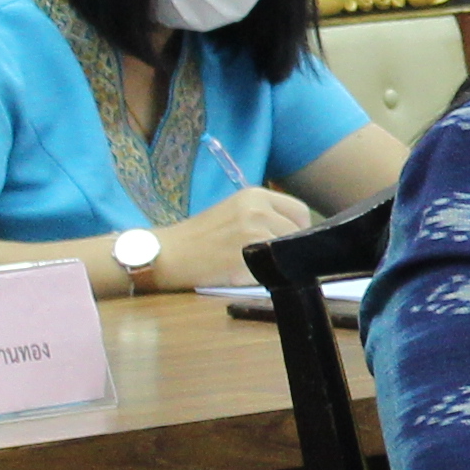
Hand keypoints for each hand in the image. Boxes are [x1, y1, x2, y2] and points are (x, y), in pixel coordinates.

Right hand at [153, 183, 316, 293]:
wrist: (169, 253)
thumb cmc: (200, 235)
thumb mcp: (235, 211)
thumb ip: (266, 215)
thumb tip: (298, 232)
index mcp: (256, 195)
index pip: (300, 211)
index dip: (298, 229)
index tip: (287, 241)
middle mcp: (259, 209)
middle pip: (297, 234)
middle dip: (288, 248)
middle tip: (268, 258)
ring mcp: (255, 233)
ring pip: (287, 253)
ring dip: (277, 262)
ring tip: (253, 265)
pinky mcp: (249, 257)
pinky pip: (273, 269)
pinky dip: (265, 275)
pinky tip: (246, 274)